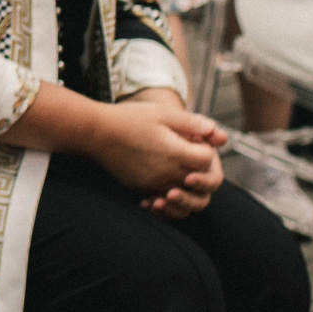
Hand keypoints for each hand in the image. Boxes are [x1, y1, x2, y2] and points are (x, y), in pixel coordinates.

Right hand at [93, 97, 223, 214]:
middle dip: (202, 167)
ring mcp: (153, 183)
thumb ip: (193, 123)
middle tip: (193, 153)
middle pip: (200, 180)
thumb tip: (217, 132)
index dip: (206, 148)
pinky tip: (166, 179)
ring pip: (184, 194)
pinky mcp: (141, 188)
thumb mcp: (163, 113)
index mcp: (174, 152)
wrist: (95, 133)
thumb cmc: (129, 119)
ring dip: (189, 184)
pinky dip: (170, 192)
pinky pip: (165, 198)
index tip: (195, 139)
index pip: (207, 159)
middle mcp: (166, 172)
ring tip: (184, 170)